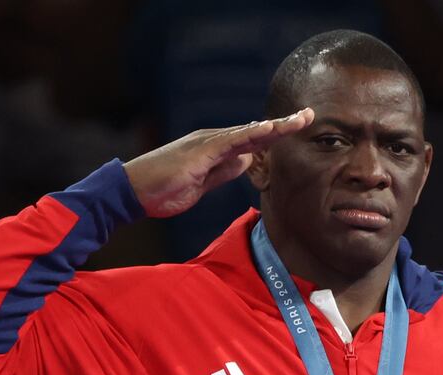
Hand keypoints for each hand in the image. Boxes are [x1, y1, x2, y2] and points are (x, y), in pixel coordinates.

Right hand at [123, 109, 313, 217]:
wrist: (133, 191)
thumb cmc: (162, 189)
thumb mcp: (202, 184)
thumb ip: (224, 171)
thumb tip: (247, 161)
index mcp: (215, 150)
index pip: (252, 141)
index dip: (276, 135)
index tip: (298, 129)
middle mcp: (213, 141)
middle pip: (255, 132)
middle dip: (283, 125)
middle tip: (309, 115)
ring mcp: (206, 144)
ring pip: (247, 133)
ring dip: (274, 127)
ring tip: (299, 119)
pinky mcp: (199, 152)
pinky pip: (230, 142)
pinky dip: (250, 135)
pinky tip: (268, 130)